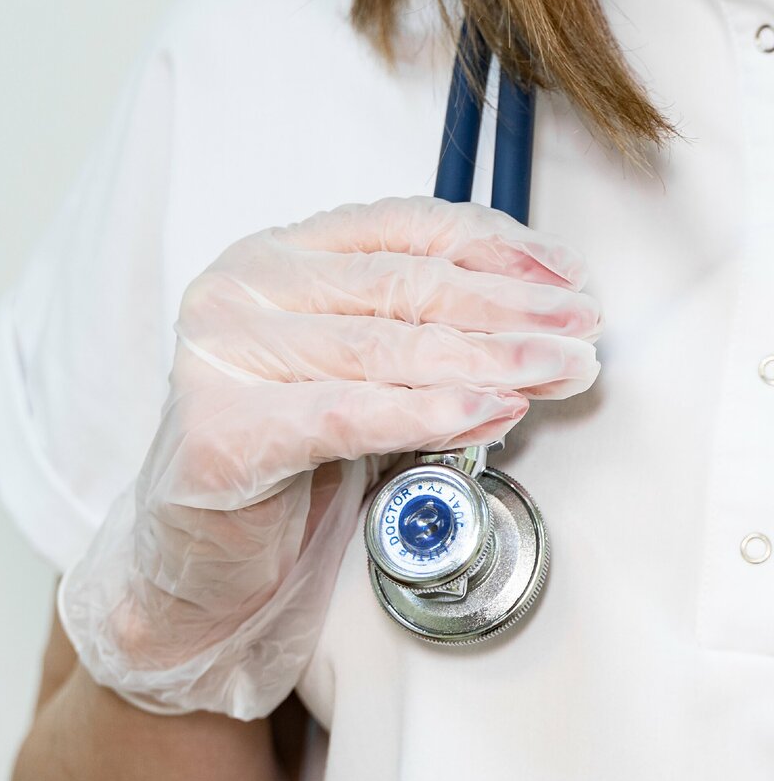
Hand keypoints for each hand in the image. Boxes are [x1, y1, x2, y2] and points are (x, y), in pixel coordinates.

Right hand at [60, 197, 601, 717]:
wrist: (200, 553)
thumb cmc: (282, 457)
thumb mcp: (352, 370)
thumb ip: (414, 329)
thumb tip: (538, 314)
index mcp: (273, 257)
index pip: (399, 227)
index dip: (496, 247)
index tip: (566, 278)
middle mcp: (240, 292)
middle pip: (400, 286)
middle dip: (508, 309)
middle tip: (581, 331)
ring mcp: (221, 357)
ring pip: (382, 348)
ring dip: (488, 359)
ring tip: (557, 370)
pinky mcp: (222, 431)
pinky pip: (345, 415)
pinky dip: (426, 415)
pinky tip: (490, 414)